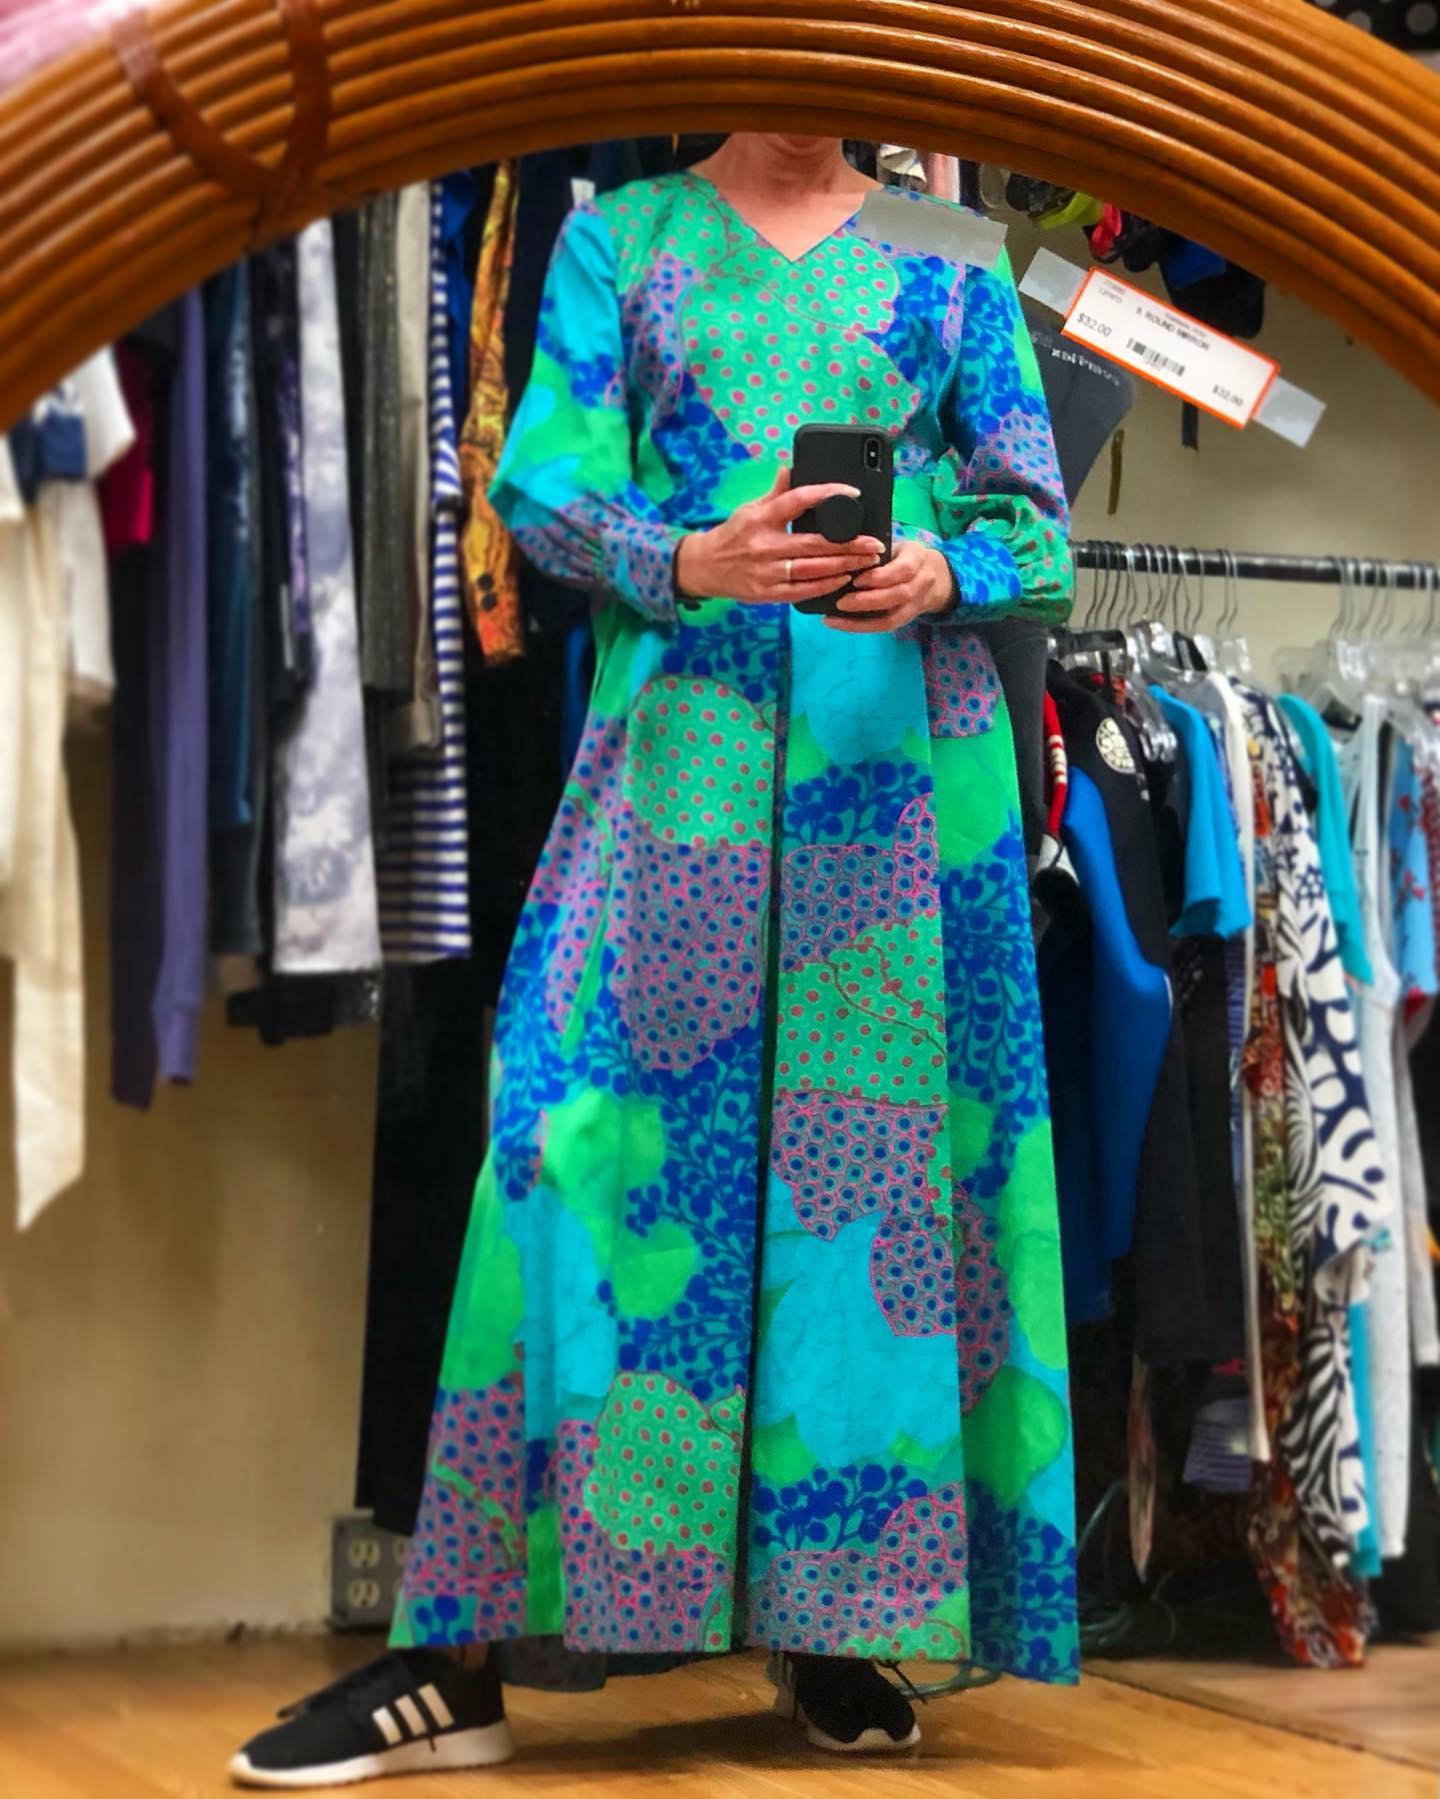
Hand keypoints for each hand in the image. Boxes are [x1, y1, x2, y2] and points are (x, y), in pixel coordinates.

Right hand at [675, 467, 884, 604]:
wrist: (705, 567)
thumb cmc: (734, 535)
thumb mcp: (750, 509)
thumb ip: (775, 493)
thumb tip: (790, 467)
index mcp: (761, 518)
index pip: (798, 500)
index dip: (827, 494)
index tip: (853, 492)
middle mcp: (764, 545)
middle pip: (814, 544)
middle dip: (849, 545)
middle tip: (874, 543)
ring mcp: (766, 571)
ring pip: (812, 570)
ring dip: (843, 566)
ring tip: (867, 562)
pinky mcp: (767, 592)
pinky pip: (802, 591)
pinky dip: (825, 586)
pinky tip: (844, 580)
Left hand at [826, 540, 954, 632]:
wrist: (931, 573)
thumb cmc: (901, 555)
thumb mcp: (892, 544)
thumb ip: (873, 550)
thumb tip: (842, 556)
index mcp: (917, 557)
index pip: (905, 569)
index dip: (881, 577)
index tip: (856, 580)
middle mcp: (922, 581)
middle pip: (900, 595)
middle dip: (868, 601)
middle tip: (840, 602)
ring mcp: (917, 603)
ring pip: (893, 617)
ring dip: (862, 621)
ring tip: (836, 618)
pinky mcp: (907, 619)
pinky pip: (886, 627)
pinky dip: (862, 627)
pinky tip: (842, 624)